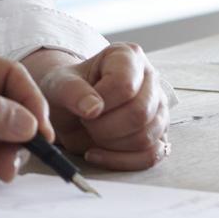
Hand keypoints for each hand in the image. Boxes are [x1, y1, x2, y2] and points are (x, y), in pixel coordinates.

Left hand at [24, 44, 168, 170]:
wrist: (70, 110)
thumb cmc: (68, 91)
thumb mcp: (59, 84)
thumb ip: (72, 90)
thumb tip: (93, 108)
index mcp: (128, 56)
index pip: (124, 84)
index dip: (101, 102)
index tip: (84, 105)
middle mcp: (150, 78)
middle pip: (140, 112)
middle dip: (105, 126)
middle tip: (86, 122)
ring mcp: (159, 108)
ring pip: (146, 137)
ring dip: (111, 144)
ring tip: (92, 132)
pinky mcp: (160, 135)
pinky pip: (151, 156)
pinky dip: (121, 161)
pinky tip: (97, 154)